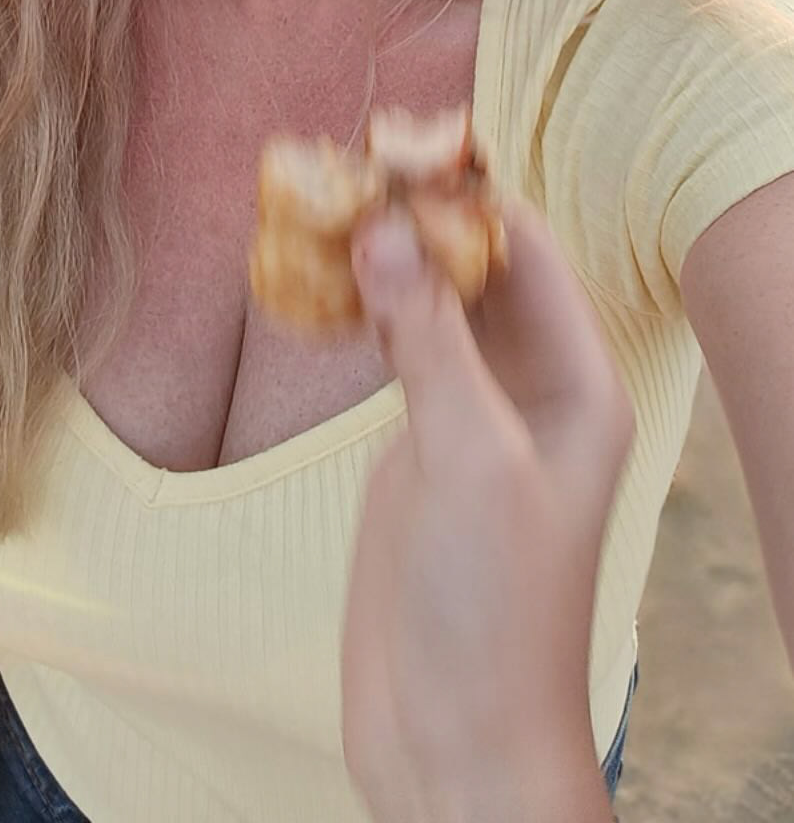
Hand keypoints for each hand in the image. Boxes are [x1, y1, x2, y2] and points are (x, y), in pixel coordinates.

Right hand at [340, 195, 635, 822]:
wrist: (456, 739)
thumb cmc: (493, 608)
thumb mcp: (466, 457)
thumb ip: (428, 339)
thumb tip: (383, 226)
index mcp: (578, 385)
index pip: (526, 251)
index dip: (464, 194)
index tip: (394, 148)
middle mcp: (531, 390)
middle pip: (475, 269)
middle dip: (414, 217)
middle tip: (341, 163)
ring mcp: (472, 416)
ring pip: (427, 305)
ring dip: (378, 259)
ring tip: (315, 202)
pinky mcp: (417, 446)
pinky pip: (392, 350)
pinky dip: (354, 310)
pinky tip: (310, 280)